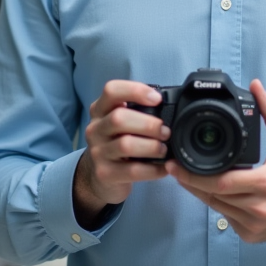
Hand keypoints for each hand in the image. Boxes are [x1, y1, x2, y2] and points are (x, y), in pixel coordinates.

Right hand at [73, 80, 170, 226]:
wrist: (100, 175)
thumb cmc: (118, 141)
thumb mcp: (121, 122)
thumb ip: (137, 111)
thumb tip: (170, 106)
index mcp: (100, 109)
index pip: (111, 90)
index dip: (135, 91)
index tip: (157, 99)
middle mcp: (95, 128)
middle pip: (119, 118)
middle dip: (148, 124)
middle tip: (165, 131)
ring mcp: (98, 152)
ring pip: (125, 145)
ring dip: (151, 146)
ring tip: (164, 149)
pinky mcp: (105, 173)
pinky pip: (132, 170)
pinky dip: (153, 169)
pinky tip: (163, 168)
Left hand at [166, 79, 265, 242]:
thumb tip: (256, 86)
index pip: (222, 181)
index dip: (196, 174)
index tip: (178, 163)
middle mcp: (259, 207)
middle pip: (213, 195)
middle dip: (190, 182)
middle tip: (174, 168)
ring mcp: (253, 224)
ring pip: (215, 207)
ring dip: (200, 192)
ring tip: (187, 176)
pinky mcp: (250, 234)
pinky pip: (224, 217)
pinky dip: (216, 203)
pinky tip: (211, 191)